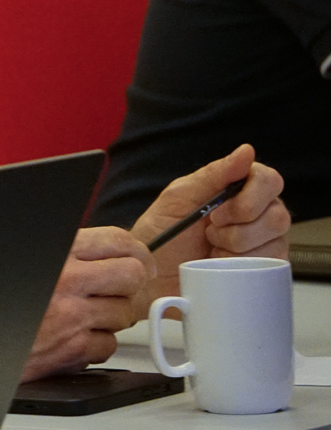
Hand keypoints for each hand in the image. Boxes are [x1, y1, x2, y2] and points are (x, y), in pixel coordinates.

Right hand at [21, 227, 153, 379]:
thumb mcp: (28, 258)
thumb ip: (66, 252)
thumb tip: (104, 249)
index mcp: (56, 251)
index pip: (117, 241)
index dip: (136, 251)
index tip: (139, 260)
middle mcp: (67, 281)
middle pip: (133, 276)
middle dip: (128, 284)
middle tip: (118, 289)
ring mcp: (73, 318)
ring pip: (125, 314)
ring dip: (111, 316)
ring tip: (85, 314)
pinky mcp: (74, 351)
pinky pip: (109, 346)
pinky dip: (96, 344)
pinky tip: (75, 336)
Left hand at [128, 143, 288, 308]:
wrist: (152, 278)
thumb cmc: (163, 235)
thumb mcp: (178, 198)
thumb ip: (213, 175)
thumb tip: (247, 151)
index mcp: (237, 189)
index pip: (269, 180)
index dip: (251, 196)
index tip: (219, 212)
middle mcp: (257, 214)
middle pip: (278, 214)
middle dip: (239, 228)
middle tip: (210, 232)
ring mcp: (263, 243)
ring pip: (276, 241)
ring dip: (237, 247)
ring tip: (211, 249)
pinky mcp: (264, 270)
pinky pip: (272, 265)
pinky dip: (243, 266)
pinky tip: (222, 265)